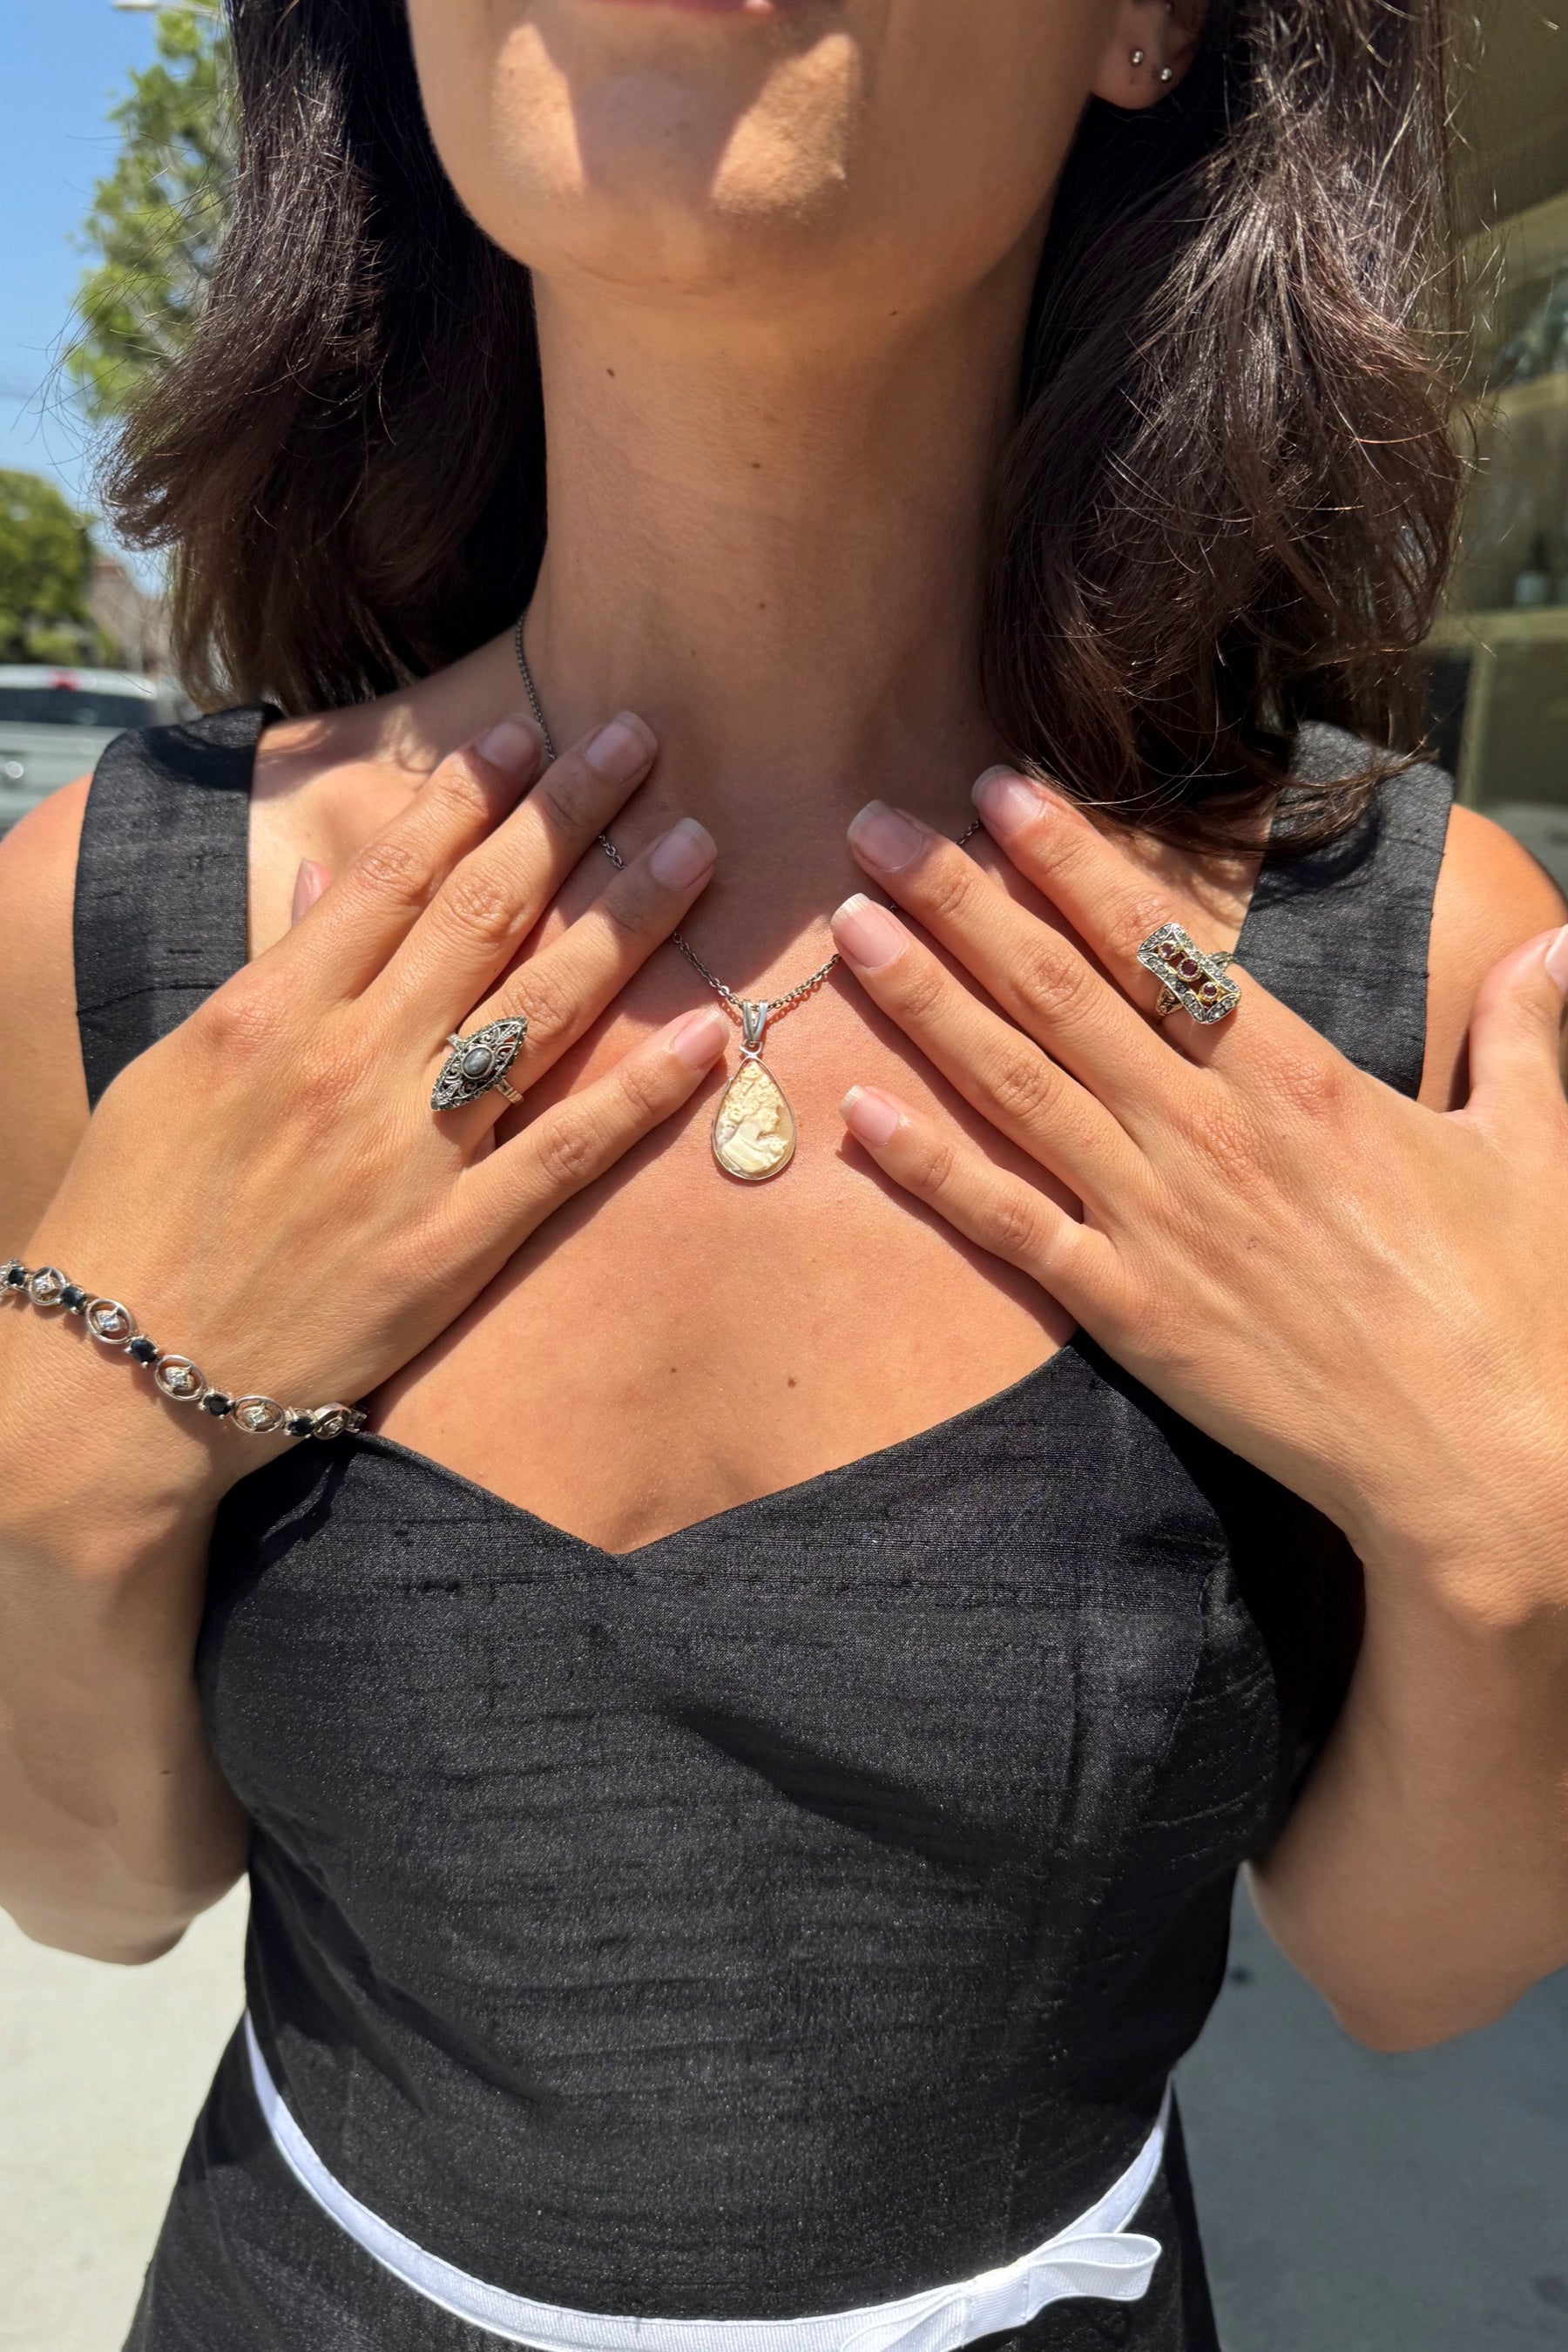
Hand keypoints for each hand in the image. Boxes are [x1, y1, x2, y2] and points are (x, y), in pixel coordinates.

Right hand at [19, 710, 726, 1479]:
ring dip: (627, 919)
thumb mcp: (176, 1072)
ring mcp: (407, 1154)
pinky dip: (643, 1091)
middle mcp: (350, 1064)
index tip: (530, 732)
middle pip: (485, 913)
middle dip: (570, 817)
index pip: (393, 875)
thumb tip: (333, 884)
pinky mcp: (450, 1246)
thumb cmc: (133, 1219)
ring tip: (695, 844)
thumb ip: (268, 973)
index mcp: (273, 1010)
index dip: (472, 796)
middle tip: (641, 741)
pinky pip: (565, 1151)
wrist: (121, 1376)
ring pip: (541, 1009)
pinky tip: (711, 1034)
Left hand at [829, 777, 1567, 1602]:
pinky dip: (933, 1172)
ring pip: (1018, 1087)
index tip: (1001, 793)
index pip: (1159, 944)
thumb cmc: (1522, 1308)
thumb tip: (1562, 939)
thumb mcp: (1537, 1147)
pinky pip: (1013, 1229)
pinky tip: (859, 1118)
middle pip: (1059, 993)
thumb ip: (1528, 1033)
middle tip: (875, 828)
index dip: (1072, 863)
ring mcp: (1161, 1221)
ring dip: (927, 1002)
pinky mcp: (1134, 1314)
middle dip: (960, 901)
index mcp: (1299, 1079)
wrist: (1488, 1468)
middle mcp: (1211, 1132)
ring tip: (847, 930)